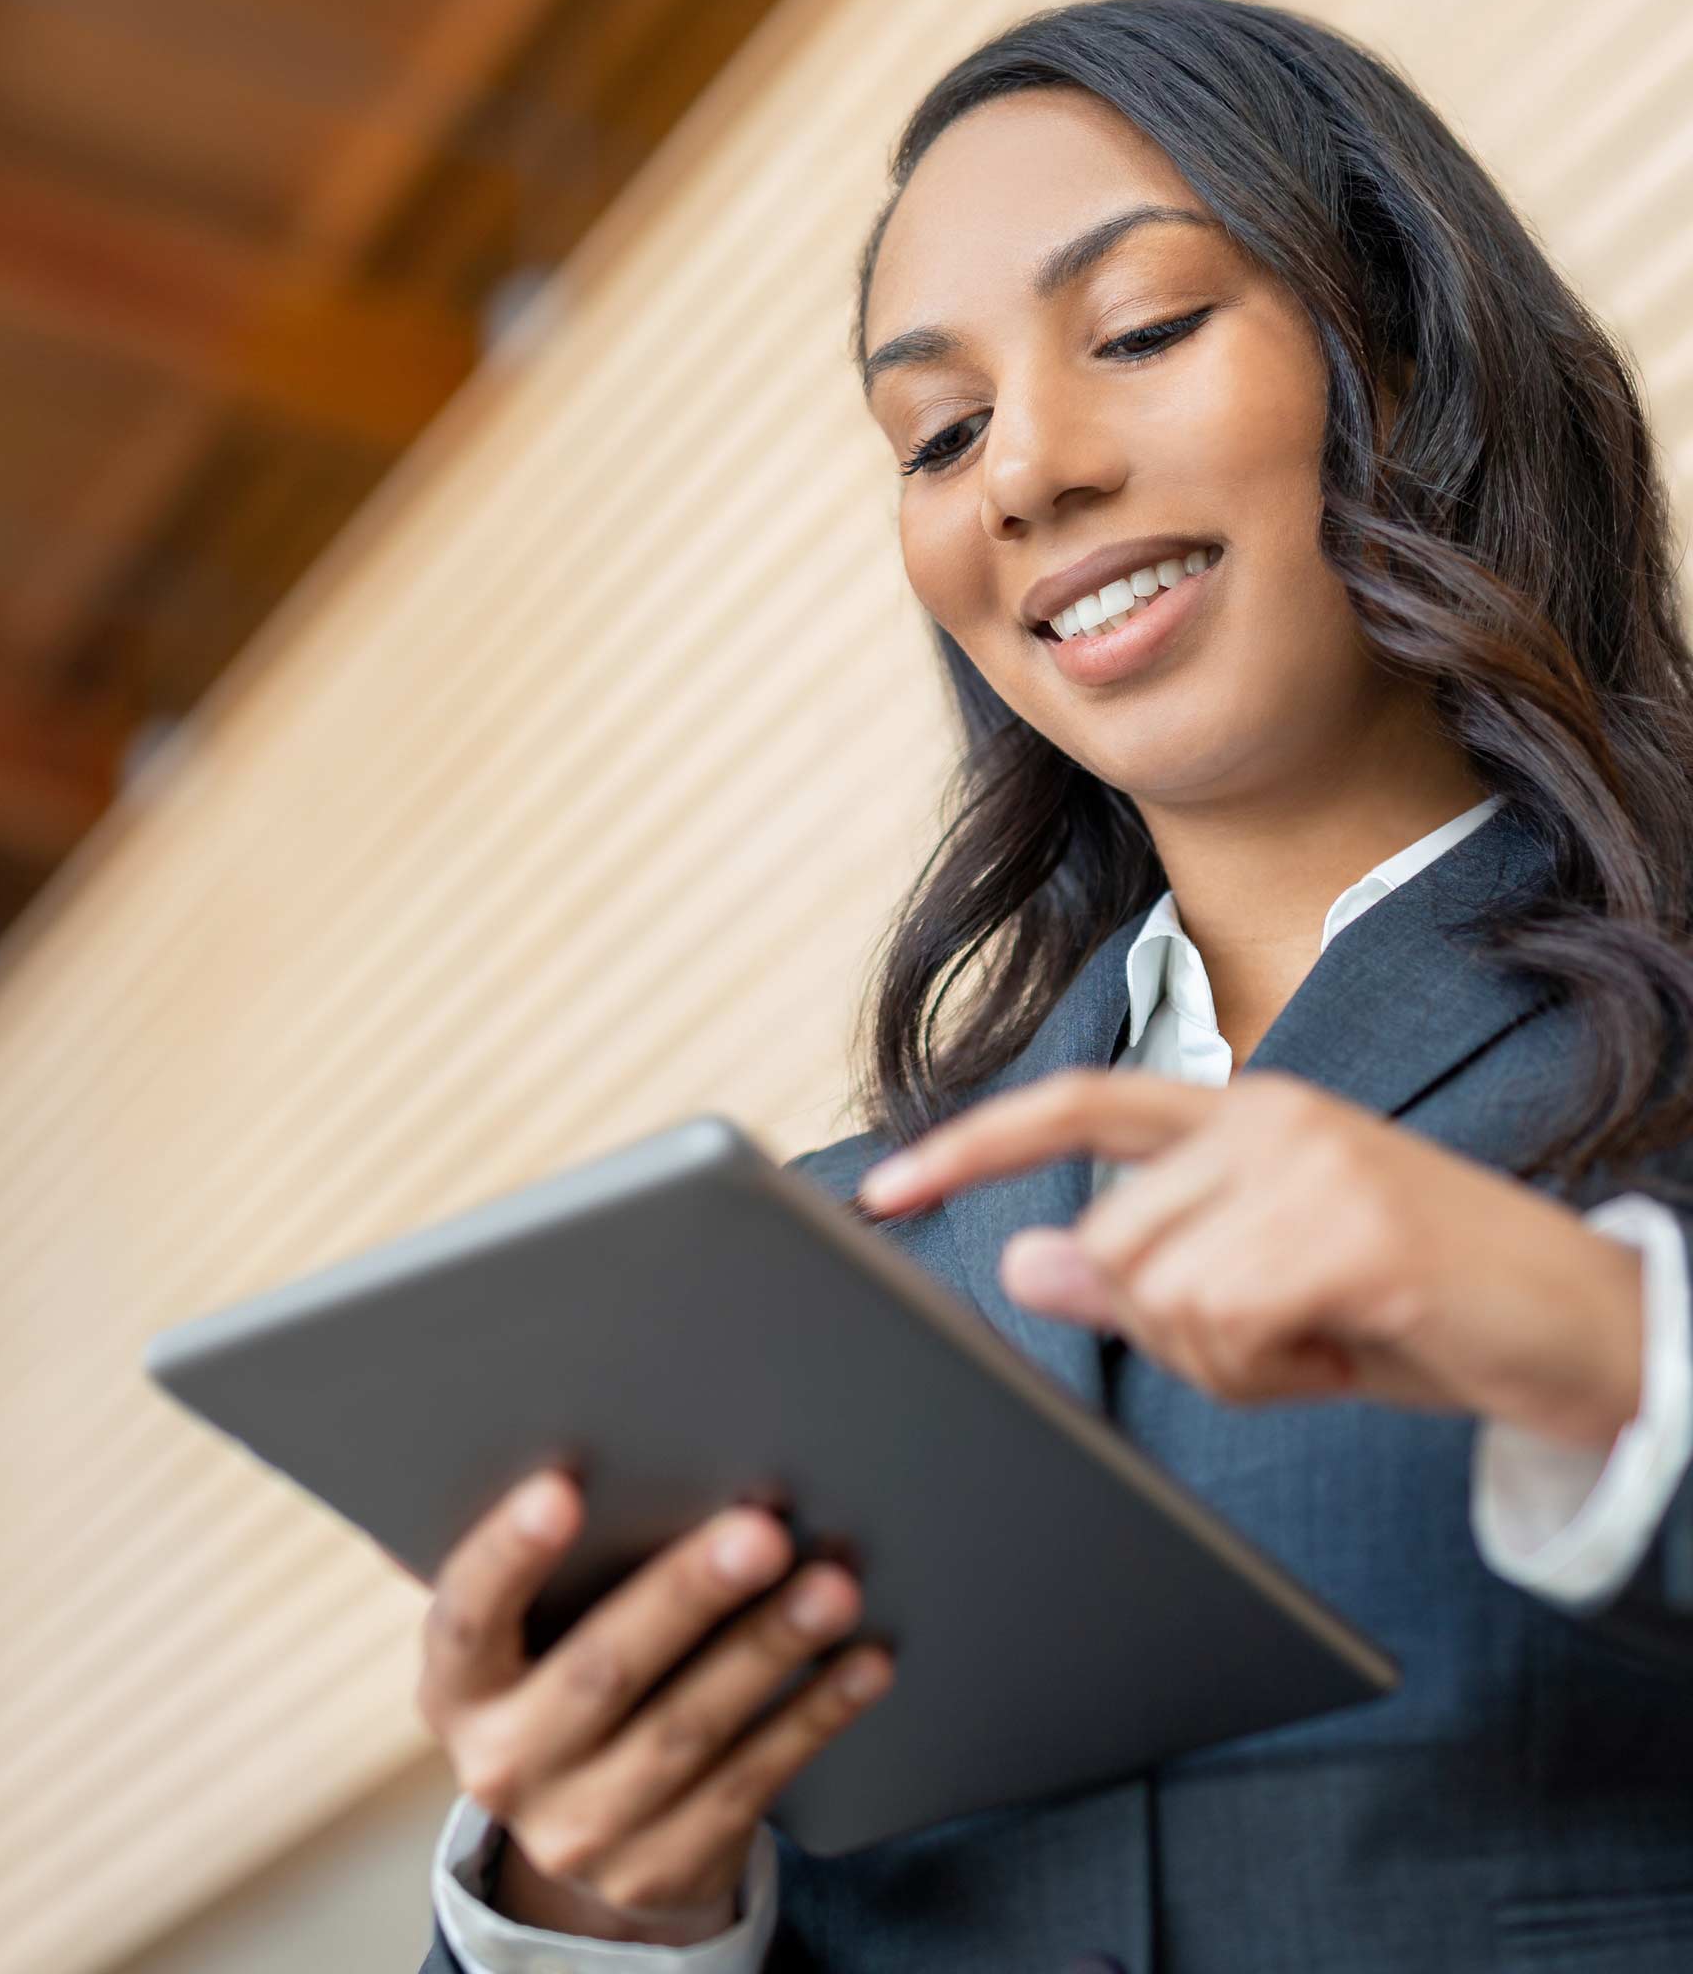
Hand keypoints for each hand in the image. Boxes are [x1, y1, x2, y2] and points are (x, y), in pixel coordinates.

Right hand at [415, 1468, 894, 1943]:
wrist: (586, 1844)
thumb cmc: (564, 1686)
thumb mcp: (528, 1647)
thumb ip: (564, 1583)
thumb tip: (670, 1470)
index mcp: (457, 1689)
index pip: (466, 1616)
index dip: (509, 1554)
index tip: (561, 1488)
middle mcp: (504, 1765)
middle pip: (600, 1672)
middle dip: (686, 1596)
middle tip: (761, 1532)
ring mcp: (582, 1830)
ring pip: (689, 1730)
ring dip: (769, 1651)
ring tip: (833, 1589)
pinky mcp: (661, 1869)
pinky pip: (749, 1783)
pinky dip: (811, 1717)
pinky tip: (861, 1666)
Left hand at [854, 1068, 1647, 1450]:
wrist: (1595, 1335)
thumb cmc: (1421, 1312)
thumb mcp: (1266, 1297)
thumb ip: (1145, 1276)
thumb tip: (1016, 1263)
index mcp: (1243, 1112)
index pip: (1079, 1106)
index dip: (973, 1143)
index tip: (879, 1189)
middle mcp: (1269, 1114)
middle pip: (1109, 1244)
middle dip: (1174, 1329)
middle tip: (1284, 1338)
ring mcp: (1312, 1162)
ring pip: (1158, 1292)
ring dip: (1228, 1357)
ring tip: (1326, 1336)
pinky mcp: (1352, 1228)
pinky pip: (1224, 1324)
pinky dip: (1272, 1369)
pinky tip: (1349, 1348)